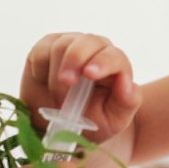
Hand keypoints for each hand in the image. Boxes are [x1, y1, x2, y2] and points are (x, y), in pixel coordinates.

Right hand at [21, 33, 143, 145]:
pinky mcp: (46, 49)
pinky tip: (46, 86)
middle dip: (75, 60)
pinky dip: (40, 71)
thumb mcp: (115, 119)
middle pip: (87, 41)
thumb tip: (127, 83)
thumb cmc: (94, 120)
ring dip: (56, 75)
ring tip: (59, 100)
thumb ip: (127, 101)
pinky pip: (41, 52)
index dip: (103, 62)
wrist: (64, 126)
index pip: (114, 56)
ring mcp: (70, 45)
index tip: (90, 74)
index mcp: (116, 64)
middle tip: (66, 81)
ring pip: (61, 46)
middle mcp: (95, 49)